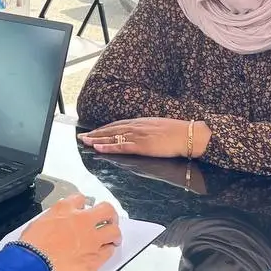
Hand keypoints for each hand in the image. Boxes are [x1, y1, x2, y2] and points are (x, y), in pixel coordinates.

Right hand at [20, 194, 121, 270]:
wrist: (34, 266)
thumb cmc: (31, 248)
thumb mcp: (38, 223)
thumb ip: (53, 219)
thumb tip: (57, 223)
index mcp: (65, 209)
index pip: (81, 199)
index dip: (83, 205)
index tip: (84, 209)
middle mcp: (82, 221)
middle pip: (106, 210)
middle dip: (109, 214)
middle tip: (109, 220)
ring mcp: (92, 240)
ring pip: (114, 231)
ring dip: (114, 234)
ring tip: (113, 238)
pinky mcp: (95, 258)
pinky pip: (109, 252)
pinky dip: (108, 250)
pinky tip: (105, 252)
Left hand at [79, 118, 209, 157]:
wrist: (187, 135)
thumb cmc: (177, 132)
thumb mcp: (158, 127)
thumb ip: (146, 130)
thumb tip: (139, 134)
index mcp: (140, 122)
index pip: (117, 125)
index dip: (104, 128)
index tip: (93, 131)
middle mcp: (136, 126)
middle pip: (111, 130)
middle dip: (96, 133)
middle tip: (82, 137)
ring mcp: (137, 136)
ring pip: (112, 137)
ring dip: (97, 139)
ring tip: (85, 142)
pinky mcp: (141, 146)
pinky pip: (121, 146)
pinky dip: (108, 147)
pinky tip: (98, 148)